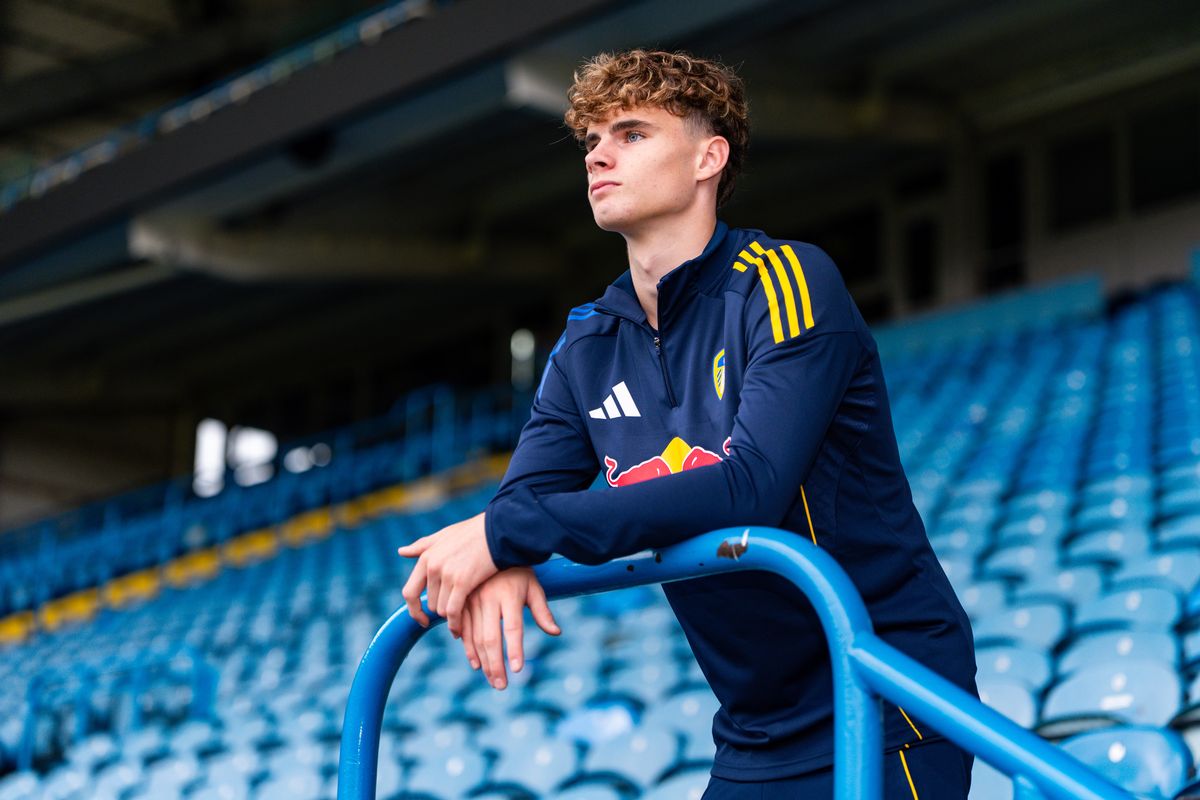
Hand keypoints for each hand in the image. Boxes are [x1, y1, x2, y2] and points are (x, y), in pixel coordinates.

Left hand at [398, 512, 497, 634]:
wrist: (499, 530)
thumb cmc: (474, 532)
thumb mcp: (444, 535)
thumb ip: (422, 546)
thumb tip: (401, 551)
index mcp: (426, 557)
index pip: (410, 592)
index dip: (414, 610)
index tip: (422, 620)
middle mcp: (433, 566)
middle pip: (430, 603)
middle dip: (443, 609)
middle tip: (457, 609)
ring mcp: (447, 574)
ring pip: (441, 609)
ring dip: (452, 615)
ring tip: (464, 613)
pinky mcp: (463, 582)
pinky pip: (453, 612)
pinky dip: (455, 624)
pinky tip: (460, 630)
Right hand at [459, 568, 559, 688]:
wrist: (491, 546)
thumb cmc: (518, 570)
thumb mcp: (533, 586)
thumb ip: (542, 610)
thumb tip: (556, 632)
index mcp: (509, 595)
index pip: (513, 627)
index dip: (515, 649)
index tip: (518, 670)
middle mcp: (489, 598)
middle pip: (491, 637)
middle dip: (496, 664)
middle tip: (502, 686)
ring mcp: (472, 600)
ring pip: (475, 637)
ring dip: (483, 661)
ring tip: (493, 680)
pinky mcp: (462, 602)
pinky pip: (463, 629)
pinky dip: (468, 648)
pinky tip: (476, 663)